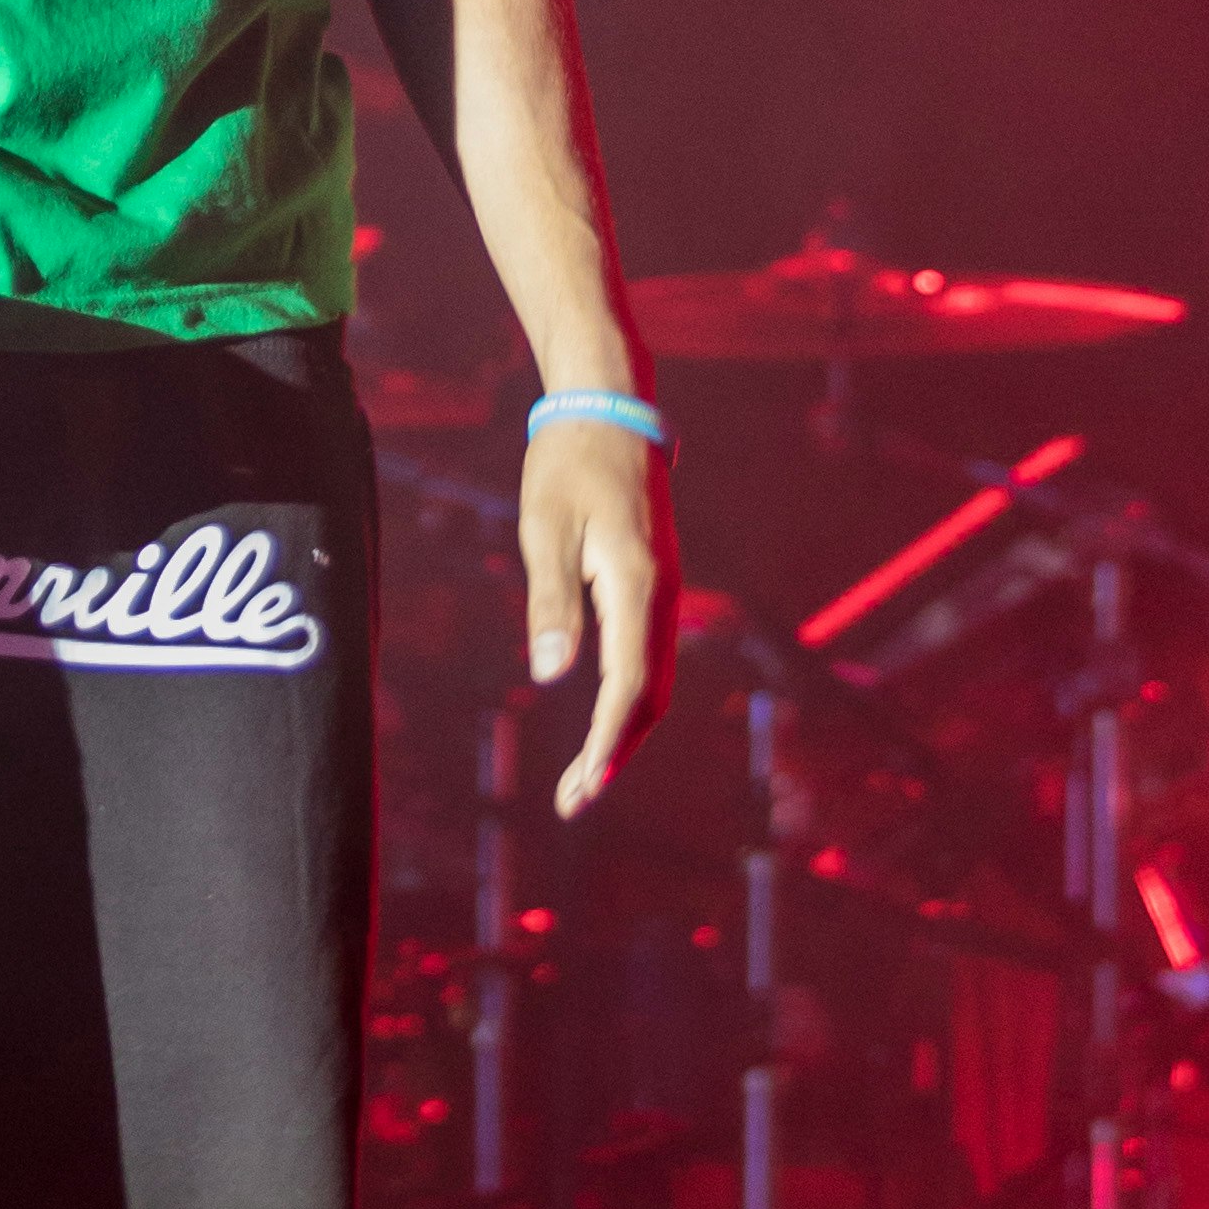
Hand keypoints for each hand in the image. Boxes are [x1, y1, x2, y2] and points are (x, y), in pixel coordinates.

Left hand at [520, 407, 677, 819]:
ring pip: (654, 680)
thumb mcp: (545, 527)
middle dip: (615, 754)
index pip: (627, 688)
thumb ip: (551, 602)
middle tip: (573, 801)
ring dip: (623, 731)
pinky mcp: (654, 582)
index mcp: (636, 584)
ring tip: (583, 775)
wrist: (609, 407)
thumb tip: (553, 678)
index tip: (580, 790)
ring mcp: (663, 589)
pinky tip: (601, 716)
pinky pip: (649, 656)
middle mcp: (661, 594)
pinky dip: (629, 698)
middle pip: (650, 697)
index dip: (604, 746)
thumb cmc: (566, 464)